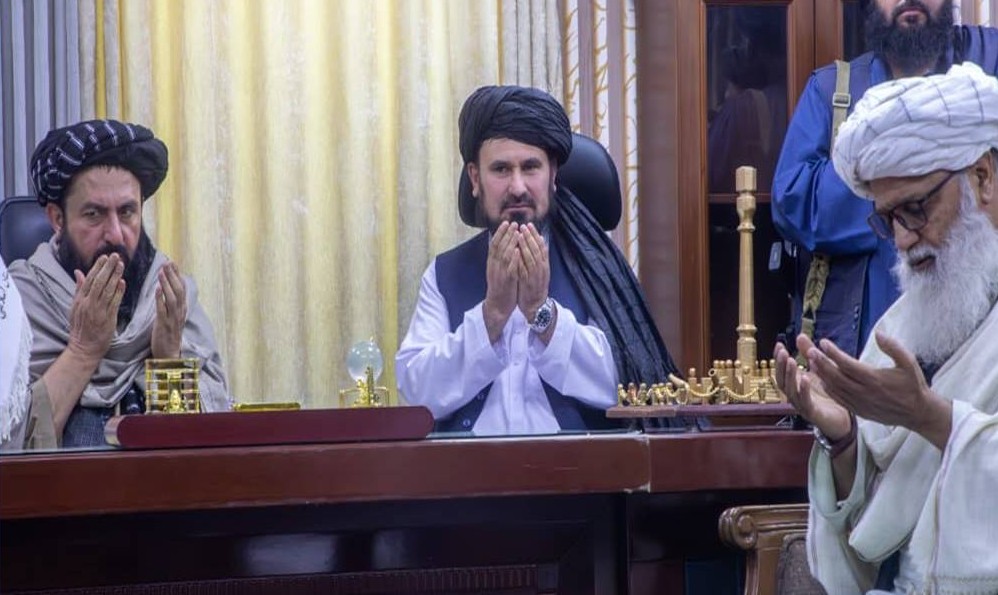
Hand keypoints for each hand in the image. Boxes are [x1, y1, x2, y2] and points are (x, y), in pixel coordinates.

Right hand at [67, 254, 124, 361]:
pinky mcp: (108, 318)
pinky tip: (123, 282)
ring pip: (107, 290)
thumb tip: (78, 272)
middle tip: (115, 255)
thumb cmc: (80, 327)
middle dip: (107, 267)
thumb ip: (78, 289)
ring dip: (114, 276)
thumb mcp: (75, 307)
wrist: (84, 347)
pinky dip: (118, 292)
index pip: (89, 279)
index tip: (104, 256)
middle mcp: (88, 303)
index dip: (97, 267)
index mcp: (79, 300)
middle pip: (98, 282)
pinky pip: (114, 302)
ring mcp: (98, 311)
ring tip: (121, 264)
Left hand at [151, 261, 187, 358]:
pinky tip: (157, 290)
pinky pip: (163, 310)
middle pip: (179, 290)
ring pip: (173, 298)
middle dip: (173, 276)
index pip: (182, 288)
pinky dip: (161, 299)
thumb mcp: (171, 317)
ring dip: (167, 284)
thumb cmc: (167, 335)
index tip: (172, 263)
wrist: (168, 354)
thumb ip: (170, 304)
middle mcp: (180, 312)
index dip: (177, 275)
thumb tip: (165, 290)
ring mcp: (173, 319)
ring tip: (162, 272)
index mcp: (181, 309)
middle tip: (167, 263)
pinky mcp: (164, 325)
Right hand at [483, 221, 519, 340]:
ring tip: (517, 233)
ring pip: (504, 255)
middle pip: (499, 247)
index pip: (494, 244)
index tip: (506, 222)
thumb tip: (503, 245)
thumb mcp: (498, 271)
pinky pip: (510, 269)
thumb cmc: (500, 287)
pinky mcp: (507, 281)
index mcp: (492, 263)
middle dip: (506, 234)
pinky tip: (518, 251)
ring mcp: (500, 274)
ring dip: (510, 243)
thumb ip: (499, 259)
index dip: (500, 233)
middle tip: (513, 223)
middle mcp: (494, 266)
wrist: (497, 306)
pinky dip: (514, 259)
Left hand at [516, 223, 549, 320]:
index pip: (540, 246)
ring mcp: (535, 275)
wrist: (536, 306)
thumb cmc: (535, 287)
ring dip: (525, 245)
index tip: (529, 225)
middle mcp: (541, 268)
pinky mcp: (528, 282)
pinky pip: (525, 269)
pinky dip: (521, 260)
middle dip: (530, 237)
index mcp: (544, 265)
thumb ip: (538, 258)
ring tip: (520, 234)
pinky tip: (517, 252)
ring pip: (531, 257)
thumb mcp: (539, 271)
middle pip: (536, 250)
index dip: (535, 235)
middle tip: (524, 226)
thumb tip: (537, 242)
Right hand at [774, 336, 851, 440]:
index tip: (779, 345)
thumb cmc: (828, 396)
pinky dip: (803, 391)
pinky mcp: (813, 414)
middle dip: (781, 365)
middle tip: (783, 352)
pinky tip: (806, 379)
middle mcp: (795, 395)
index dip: (778, 359)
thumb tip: (800, 336)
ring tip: (792, 361)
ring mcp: (802, 405)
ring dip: (790, 375)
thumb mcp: (819, 370)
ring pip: (790, 391)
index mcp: (795, 385)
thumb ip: (808, 354)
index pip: (781, 371)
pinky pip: (805, 402)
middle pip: (781, 380)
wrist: (842, 420)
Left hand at [805, 332, 942, 433]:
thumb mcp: (909, 363)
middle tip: (810, 350)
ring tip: (812, 362)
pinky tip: (822, 379)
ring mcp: (860, 403)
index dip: (833, 353)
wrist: (918, 413)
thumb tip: (878, 333)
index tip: (823, 342)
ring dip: (822, 374)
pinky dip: (828, 388)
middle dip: (821, 362)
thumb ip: (893, 347)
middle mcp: (864, 392)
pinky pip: (838, 399)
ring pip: (835, 388)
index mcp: (874, 379)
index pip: (847, 364)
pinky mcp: (859, 411)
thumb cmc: (913, 385)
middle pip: (836, 376)